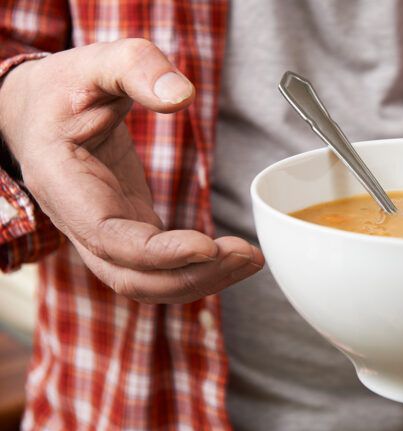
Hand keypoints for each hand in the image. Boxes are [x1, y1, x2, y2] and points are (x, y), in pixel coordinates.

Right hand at [0, 39, 263, 302]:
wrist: (40, 110)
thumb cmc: (65, 87)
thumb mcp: (97, 62)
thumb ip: (137, 69)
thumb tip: (182, 96)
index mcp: (65, 185)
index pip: (110, 238)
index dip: (159, 253)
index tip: (208, 246)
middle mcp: (80, 223)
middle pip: (133, 277)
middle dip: (191, 275)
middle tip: (246, 256)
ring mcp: (105, 233)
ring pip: (148, 282)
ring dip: (201, 279)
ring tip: (249, 260)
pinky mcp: (129, 229)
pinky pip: (161, 266)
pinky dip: (197, 268)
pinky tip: (234, 255)